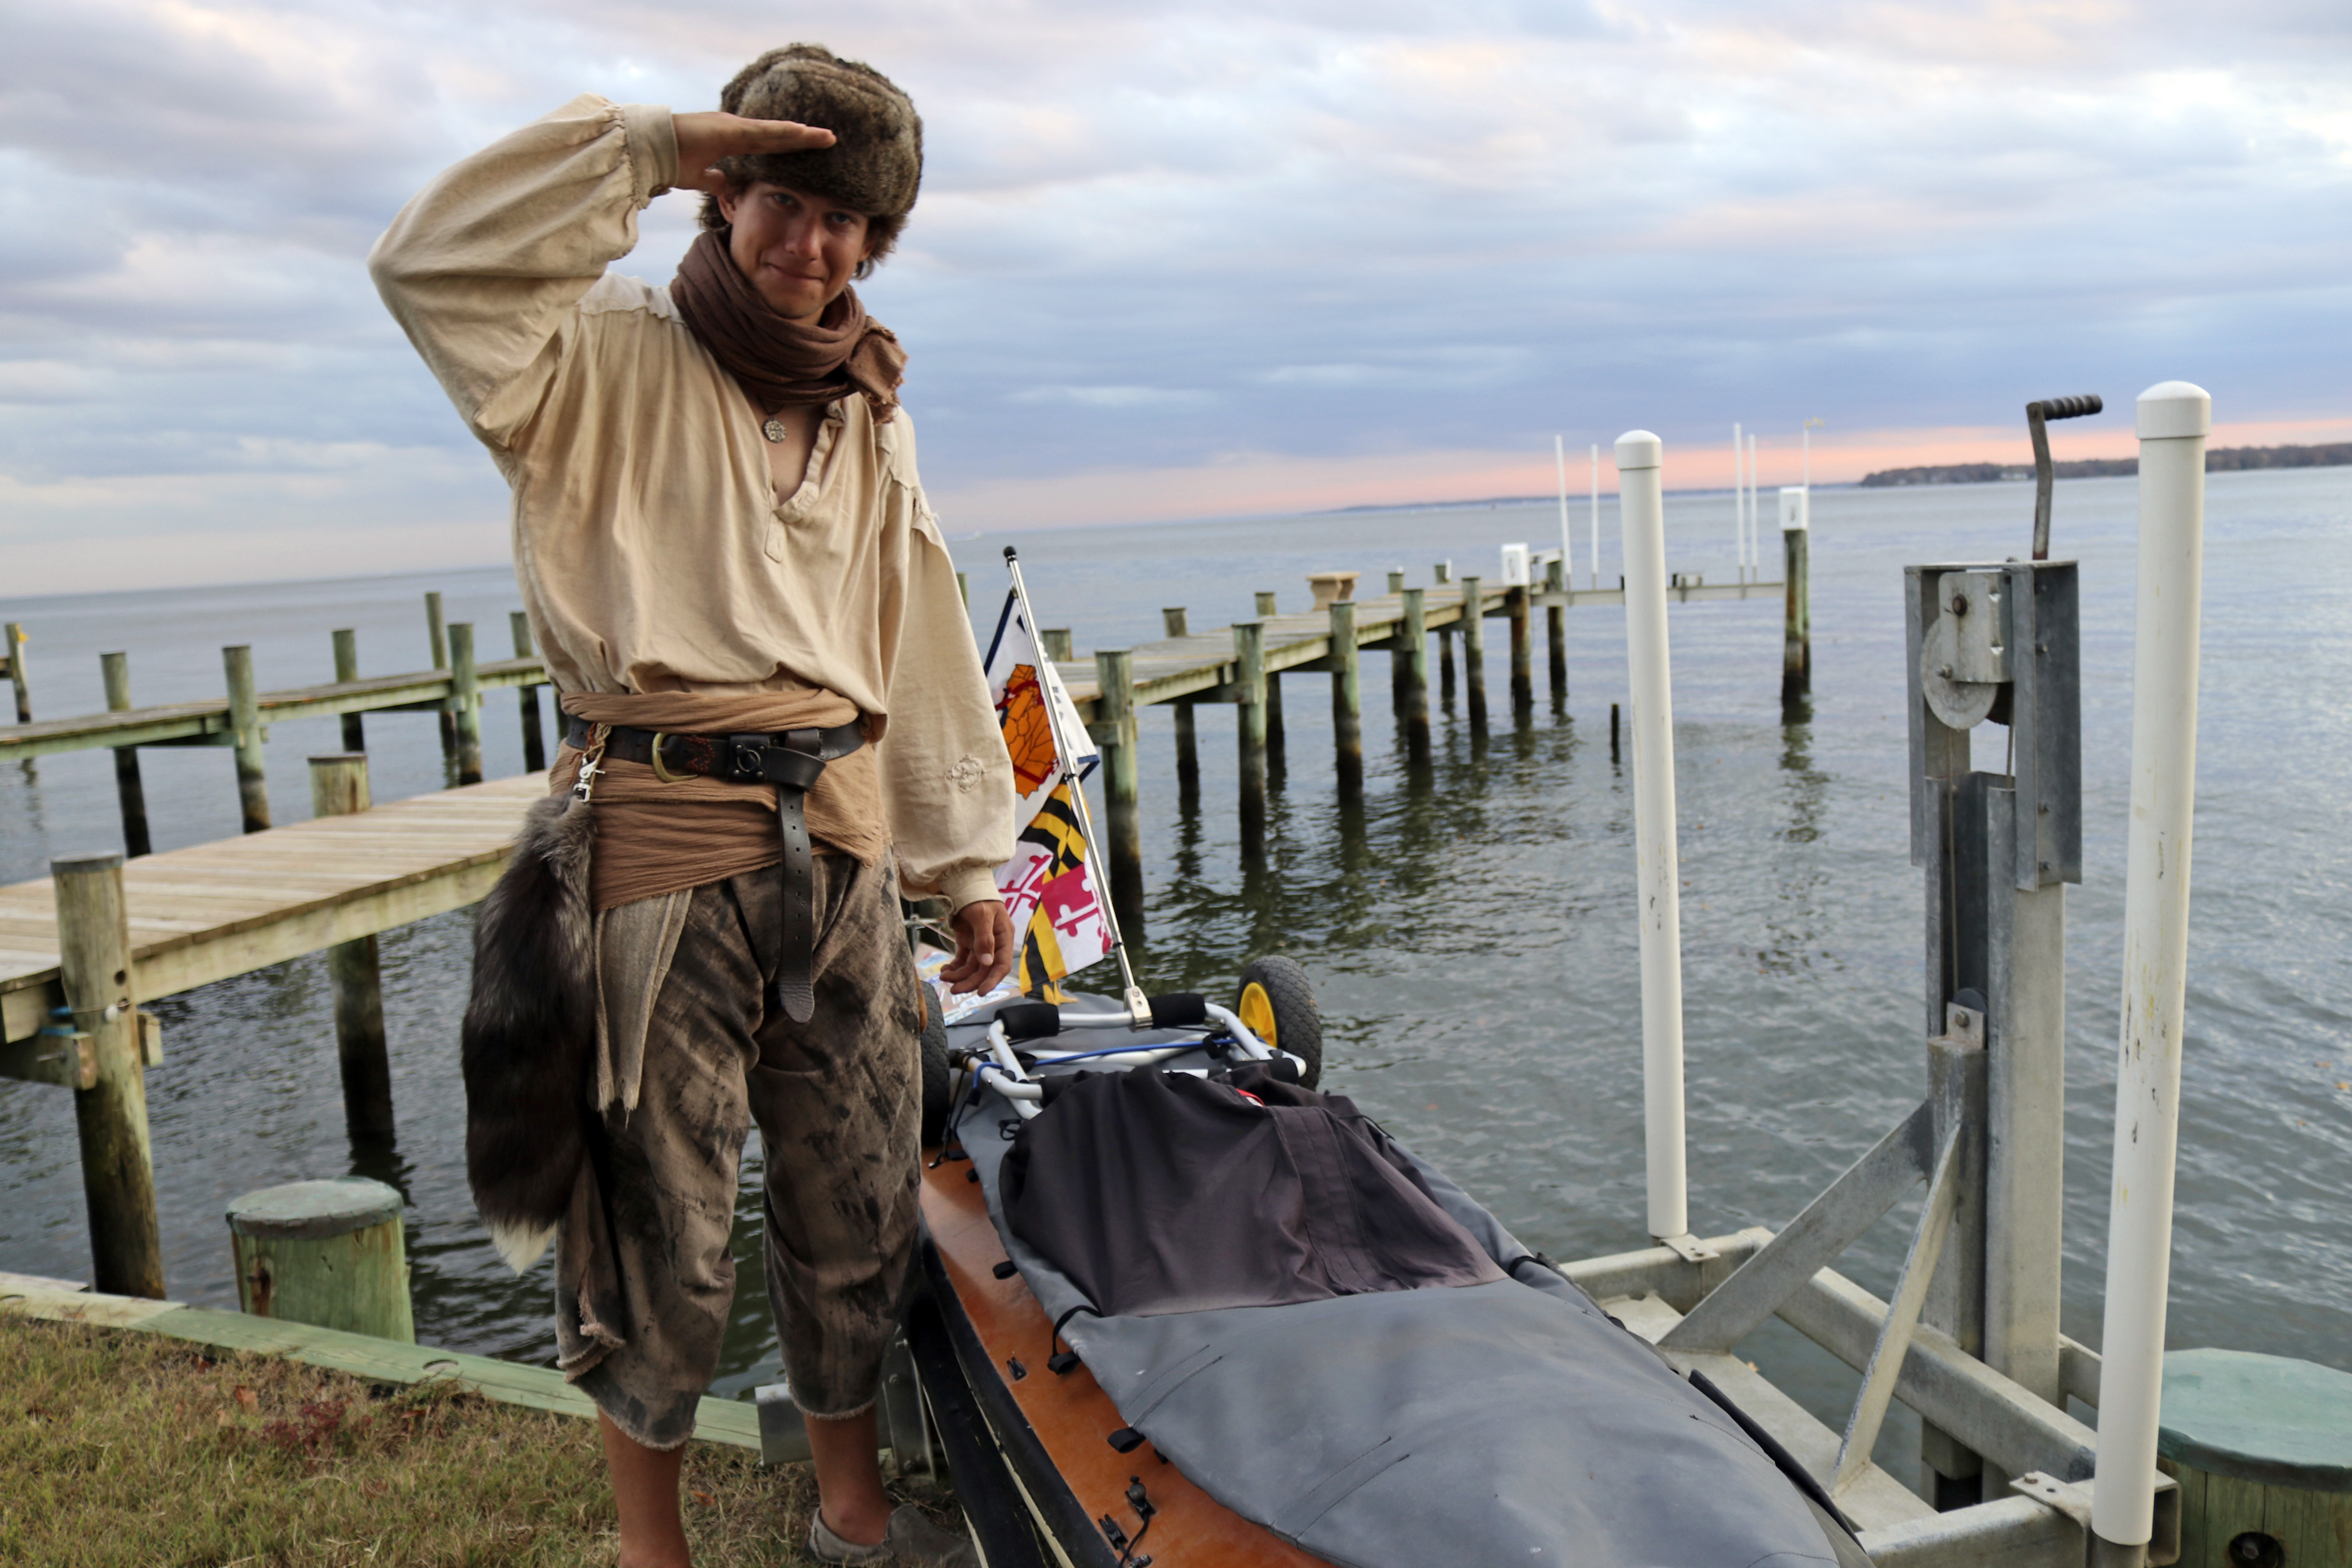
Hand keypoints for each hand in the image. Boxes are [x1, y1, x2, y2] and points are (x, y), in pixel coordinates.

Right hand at [670, 111, 835, 194]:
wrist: (650, 150)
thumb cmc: (668, 161)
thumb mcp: (698, 176)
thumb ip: (714, 179)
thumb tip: (727, 186)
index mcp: (730, 141)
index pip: (767, 147)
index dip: (789, 149)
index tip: (809, 152)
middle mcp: (735, 130)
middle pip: (778, 137)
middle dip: (803, 139)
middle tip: (829, 140)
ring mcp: (734, 126)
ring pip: (776, 131)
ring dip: (802, 134)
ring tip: (827, 137)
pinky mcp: (730, 128)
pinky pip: (764, 132)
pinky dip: (785, 133)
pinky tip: (804, 133)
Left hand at [939, 900, 1015, 995]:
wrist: (964, 885)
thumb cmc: (979, 898)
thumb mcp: (982, 915)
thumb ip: (984, 938)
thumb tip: (986, 963)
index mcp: (1003, 938)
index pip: (1002, 965)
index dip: (993, 980)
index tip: (980, 992)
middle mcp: (993, 944)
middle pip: (983, 970)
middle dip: (969, 981)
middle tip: (953, 990)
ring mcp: (979, 944)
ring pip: (971, 968)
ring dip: (958, 976)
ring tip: (944, 977)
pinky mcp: (967, 943)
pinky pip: (961, 960)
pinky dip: (953, 967)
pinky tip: (944, 970)